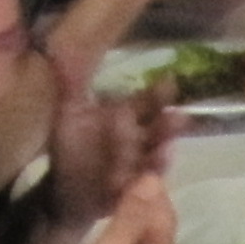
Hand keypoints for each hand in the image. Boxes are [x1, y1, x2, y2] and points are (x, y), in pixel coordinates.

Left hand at [42, 56, 177, 234]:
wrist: (66, 194)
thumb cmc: (68, 151)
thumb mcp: (67, 114)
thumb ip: (74, 86)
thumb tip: (68, 50)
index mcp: (125, 117)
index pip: (146, 103)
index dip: (158, 95)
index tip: (170, 84)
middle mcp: (138, 138)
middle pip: (157, 128)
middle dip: (167, 124)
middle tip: (179, 117)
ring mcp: (141, 163)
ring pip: (156, 154)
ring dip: (162, 151)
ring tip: (166, 147)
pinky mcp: (138, 187)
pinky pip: (146, 181)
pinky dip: (148, 177)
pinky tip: (150, 173)